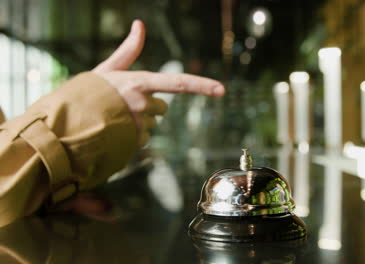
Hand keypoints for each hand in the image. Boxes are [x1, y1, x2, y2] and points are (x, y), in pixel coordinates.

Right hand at [92, 20, 224, 145]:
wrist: (64, 124)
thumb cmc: (86, 92)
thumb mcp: (107, 69)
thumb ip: (129, 50)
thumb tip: (140, 24)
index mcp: (139, 83)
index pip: (178, 83)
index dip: (201, 86)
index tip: (222, 90)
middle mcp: (143, 104)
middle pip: (162, 109)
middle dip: (150, 108)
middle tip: (123, 105)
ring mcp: (139, 125)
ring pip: (151, 125)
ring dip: (139, 123)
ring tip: (114, 119)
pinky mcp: (134, 143)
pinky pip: (142, 139)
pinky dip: (131, 137)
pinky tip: (114, 132)